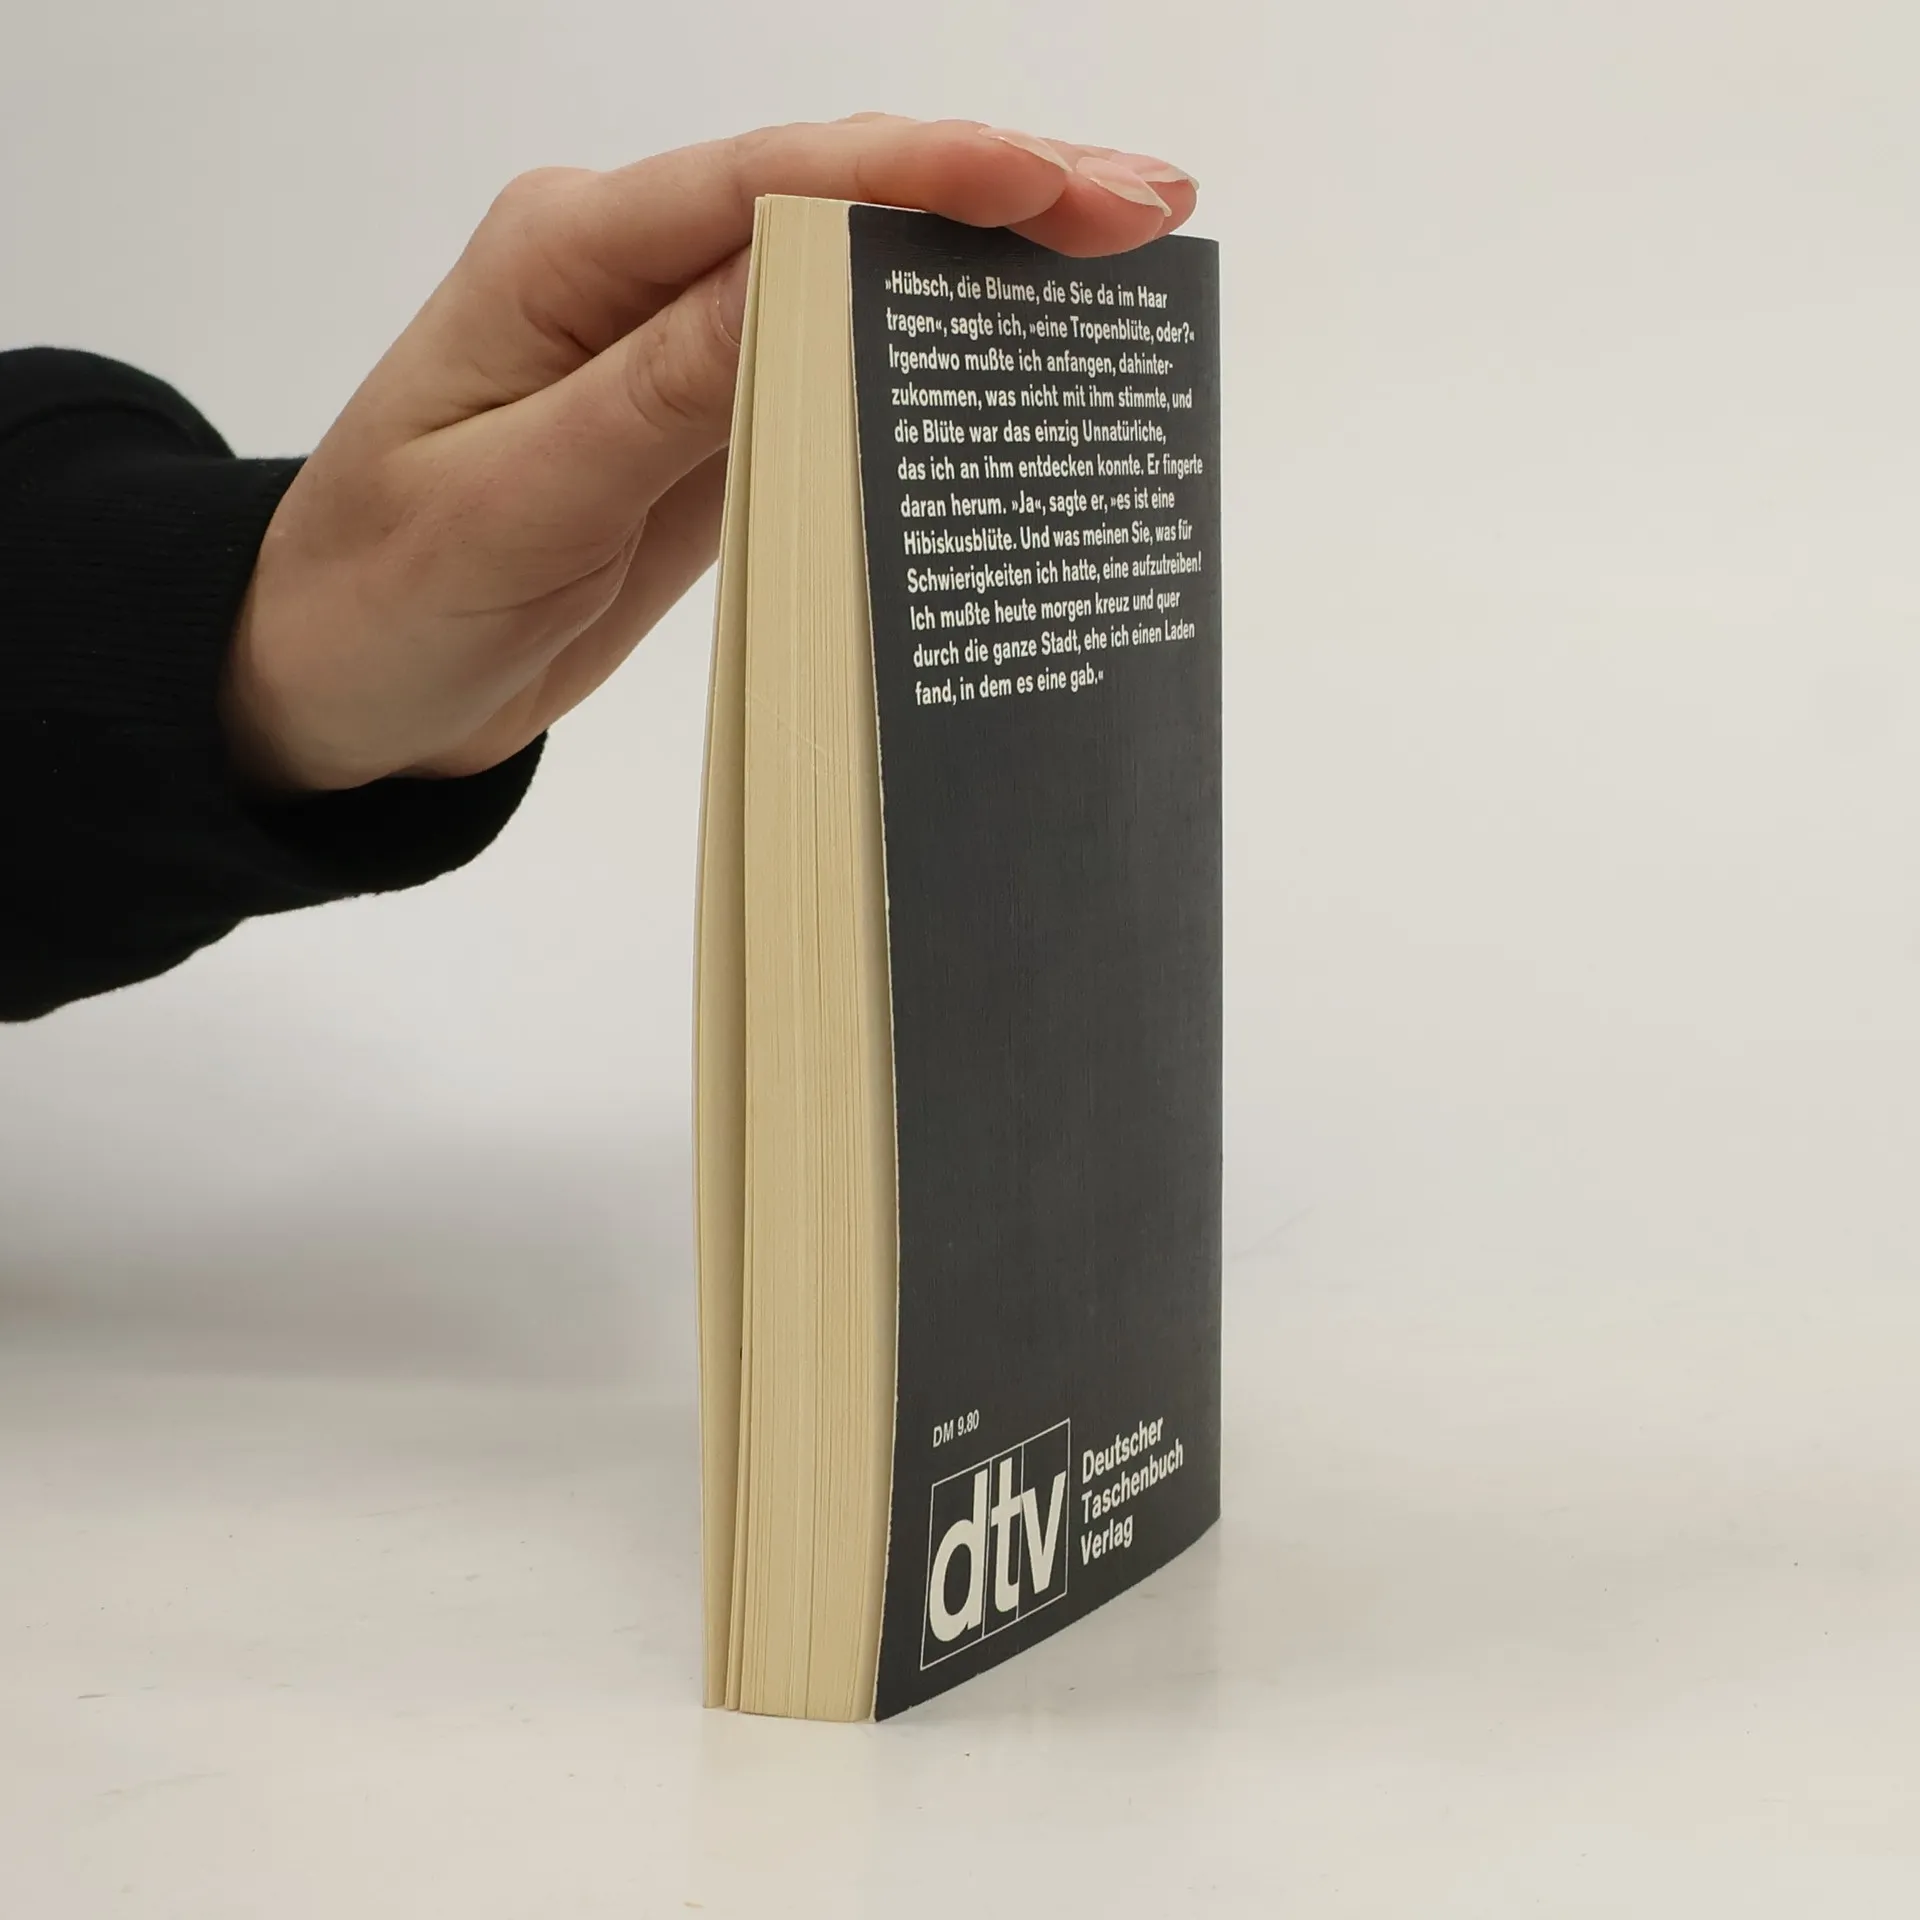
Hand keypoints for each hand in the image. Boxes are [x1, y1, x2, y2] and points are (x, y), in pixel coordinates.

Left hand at [222, 116, 1197, 790]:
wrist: (337, 682)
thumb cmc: (387, 596)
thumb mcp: (516, 504)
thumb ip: (659, 392)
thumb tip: (804, 278)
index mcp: (568, 255)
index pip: (770, 185)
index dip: (924, 173)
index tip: (1058, 185)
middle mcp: (632, 274)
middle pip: (833, 200)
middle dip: (995, 191)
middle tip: (1149, 209)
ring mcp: (674, 344)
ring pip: (850, 276)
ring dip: (982, 265)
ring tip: (1121, 264)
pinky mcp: (703, 420)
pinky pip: (829, 367)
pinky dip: (926, 355)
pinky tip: (1012, 359)